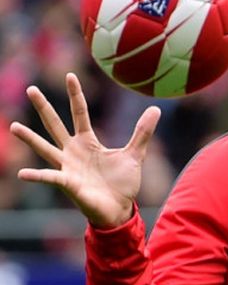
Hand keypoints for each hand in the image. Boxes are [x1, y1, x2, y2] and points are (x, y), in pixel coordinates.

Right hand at [10, 73, 160, 227]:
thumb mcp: (136, 154)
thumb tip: (156, 109)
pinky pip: (51, 178)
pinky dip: (37, 176)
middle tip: (31, 89)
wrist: (120, 209)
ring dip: (30, 138)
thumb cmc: (123, 183)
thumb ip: (142, 132)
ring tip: (14, 126)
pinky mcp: (68, 184)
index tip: (70, 75)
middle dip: (44, 107)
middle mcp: (73, 152)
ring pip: (46, 148)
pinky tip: (23, 173)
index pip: (79, 113)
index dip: (75, 95)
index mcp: (88, 142)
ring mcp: (68, 167)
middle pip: (56, 124)